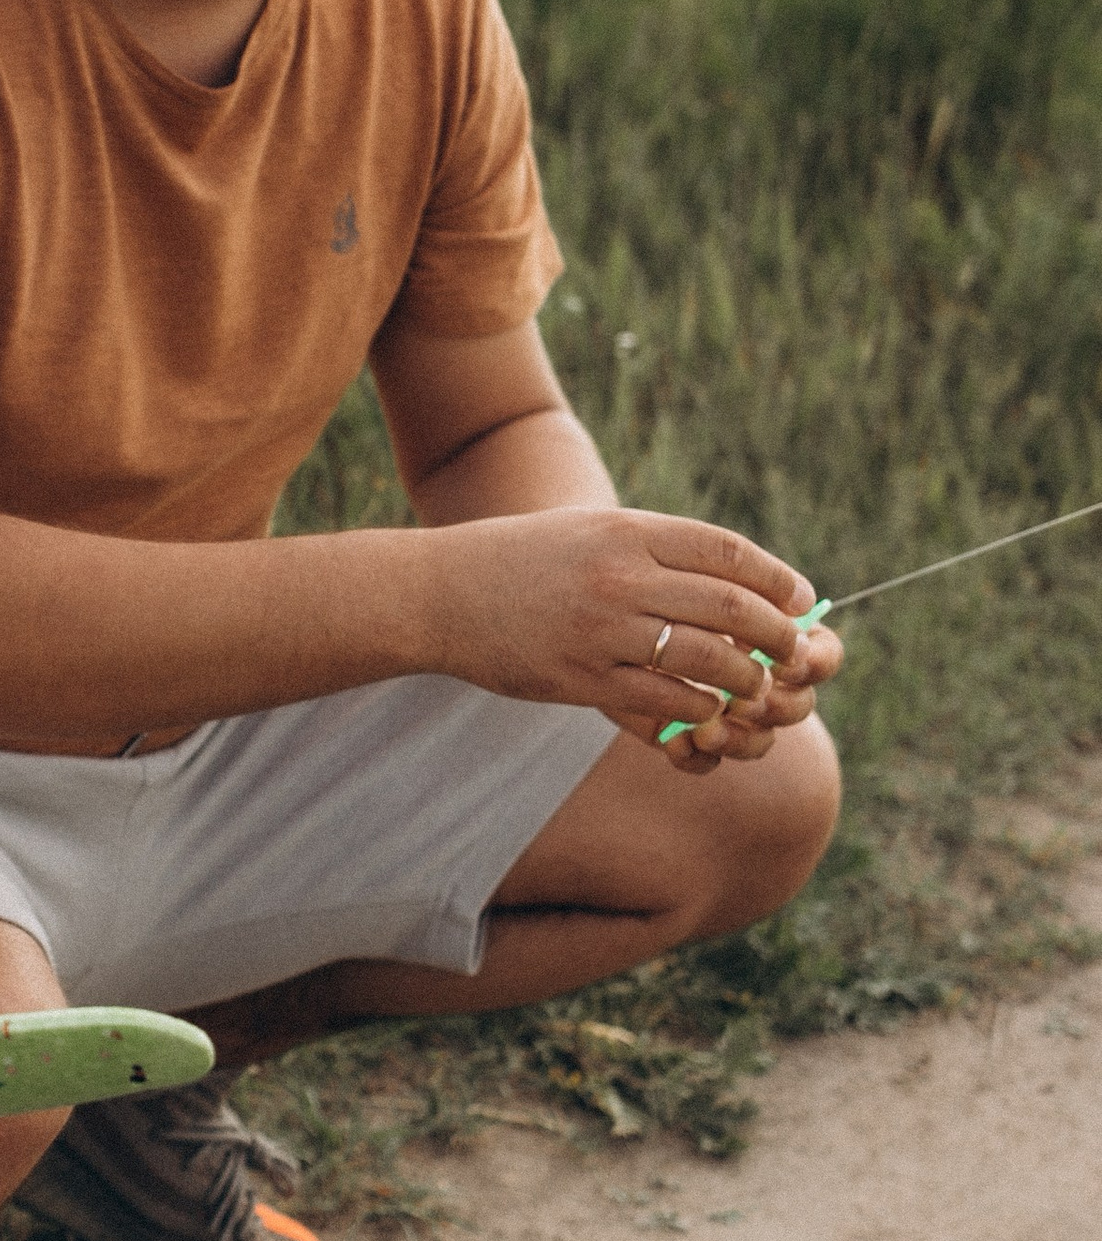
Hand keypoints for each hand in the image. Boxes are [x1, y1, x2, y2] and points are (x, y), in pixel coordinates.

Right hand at [425, 506, 842, 767]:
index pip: (727, 552)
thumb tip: (733, 578)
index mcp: (627, 531)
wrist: (442, 594)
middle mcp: (620, 577)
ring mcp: (603, 631)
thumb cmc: (523, 560)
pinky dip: (700, 708)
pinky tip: (708, 709)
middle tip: (793, 650)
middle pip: (732, 607)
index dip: (776, 577)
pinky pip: (665, 700)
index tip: (799, 597)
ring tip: (758, 686)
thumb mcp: (590, 531)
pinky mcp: (583, 679)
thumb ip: (654, 549)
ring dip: (747, 678)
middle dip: (777, 634)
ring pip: (707, 659)